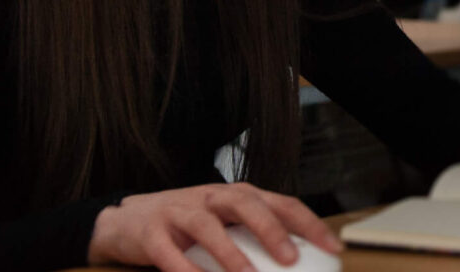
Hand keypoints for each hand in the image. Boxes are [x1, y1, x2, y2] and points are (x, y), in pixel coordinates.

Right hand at [87, 182, 341, 271]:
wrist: (126, 221)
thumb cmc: (187, 224)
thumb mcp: (225, 222)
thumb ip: (255, 236)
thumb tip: (295, 264)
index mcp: (237, 195)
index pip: (281, 203)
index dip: (308, 223)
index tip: (332, 246)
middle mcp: (211, 197)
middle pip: (246, 204)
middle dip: (271, 230)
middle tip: (291, 258)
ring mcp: (179, 212)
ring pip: (207, 227)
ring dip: (228, 253)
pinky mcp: (151, 232)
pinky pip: (167, 253)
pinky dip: (182, 269)